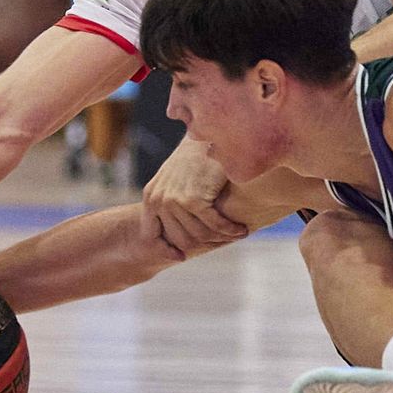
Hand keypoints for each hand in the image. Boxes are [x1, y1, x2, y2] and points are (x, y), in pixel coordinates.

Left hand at [143, 139, 248, 255]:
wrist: (209, 134)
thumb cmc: (196, 157)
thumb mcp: (176, 179)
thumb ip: (172, 203)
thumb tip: (179, 236)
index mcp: (150, 196)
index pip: (152, 235)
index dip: (167, 250)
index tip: (182, 257)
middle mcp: (158, 200)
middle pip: (180, 239)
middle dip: (203, 244)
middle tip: (222, 242)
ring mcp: (174, 200)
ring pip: (200, 235)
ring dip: (221, 238)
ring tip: (237, 234)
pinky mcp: (193, 199)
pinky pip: (214, 225)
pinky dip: (230, 230)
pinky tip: (241, 229)